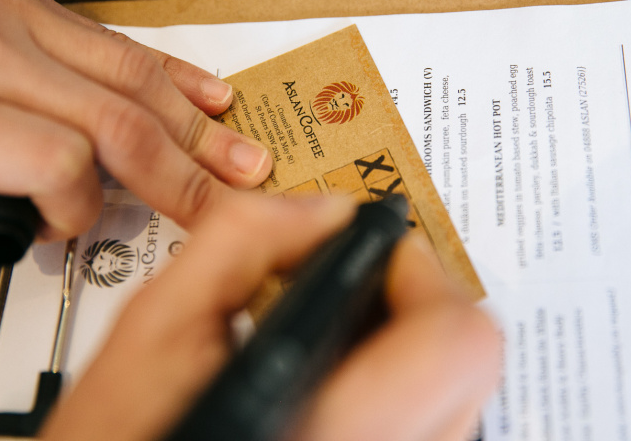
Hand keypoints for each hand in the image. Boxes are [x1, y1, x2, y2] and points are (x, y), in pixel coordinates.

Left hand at [0, 0, 270, 239]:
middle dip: (185, 175)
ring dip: (197, 126)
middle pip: (116, 120)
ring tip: (243, 157)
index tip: (70, 231)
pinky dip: (171, 71)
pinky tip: (206, 92)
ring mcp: (11, 13)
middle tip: (228, 207)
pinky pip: (116, 39)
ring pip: (131, 76)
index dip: (80, 210)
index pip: (54, 160)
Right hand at [39, 194, 500, 440]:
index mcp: (330, 429)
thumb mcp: (156, 328)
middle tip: (371, 280)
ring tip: (355, 322)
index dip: (423, 272)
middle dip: (426, 298)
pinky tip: (348, 371)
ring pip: (464, 396)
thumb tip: (323, 211)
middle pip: (474, 365)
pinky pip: (438, 424)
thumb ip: (242, 242)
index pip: (452, 341)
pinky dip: (410, 383)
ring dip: (421, 341)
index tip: (380, 252)